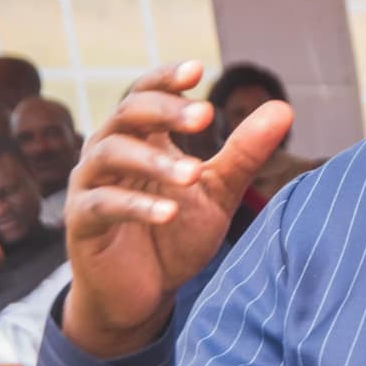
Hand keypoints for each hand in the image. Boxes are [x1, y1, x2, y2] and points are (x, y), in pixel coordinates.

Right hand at [61, 61, 291, 357]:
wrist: (142, 296)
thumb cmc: (175, 236)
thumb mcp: (216, 193)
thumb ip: (244, 154)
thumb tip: (283, 107)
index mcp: (140, 139)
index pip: (146, 94)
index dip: (166, 79)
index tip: (197, 69)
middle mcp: (109, 153)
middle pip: (127, 114)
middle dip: (165, 110)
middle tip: (205, 116)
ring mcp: (90, 186)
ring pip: (111, 155)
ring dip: (154, 162)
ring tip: (194, 172)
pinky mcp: (81, 224)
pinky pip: (103, 205)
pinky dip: (136, 207)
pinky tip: (169, 212)